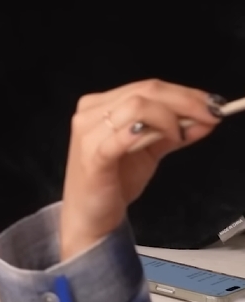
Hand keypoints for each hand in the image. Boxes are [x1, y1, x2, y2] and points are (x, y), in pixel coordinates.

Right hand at [59, 80, 223, 260]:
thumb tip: (206, 119)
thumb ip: (174, 133)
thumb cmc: (114, 181)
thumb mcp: (149, 151)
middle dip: (185, 102)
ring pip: (137, 106)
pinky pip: (123, 135)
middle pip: (145, 92)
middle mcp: (90, 113)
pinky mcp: (93, 155)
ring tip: (180, 136)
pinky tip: (166, 136)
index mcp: (100, 105)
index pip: (147, 87)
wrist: (90, 214)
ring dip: (169, 118)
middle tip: (210, 115)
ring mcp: (88, 132)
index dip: (184, 93)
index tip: (213, 105)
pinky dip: (148, 132)